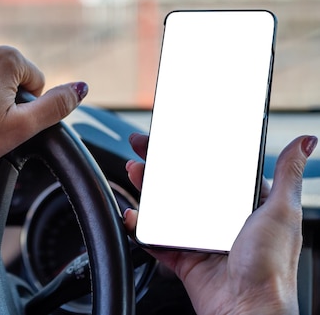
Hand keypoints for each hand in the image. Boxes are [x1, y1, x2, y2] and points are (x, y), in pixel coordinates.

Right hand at [124, 133, 316, 314]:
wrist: (248, 309)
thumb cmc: (272, 267)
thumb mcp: (282, 212)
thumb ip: (287, 175)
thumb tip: (306, 143)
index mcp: (245, 207)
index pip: (214, 171)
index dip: (192, 152)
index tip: (176, 139)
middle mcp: (222, 222)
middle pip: (185, 187)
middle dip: (162, 167)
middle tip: (144, 150)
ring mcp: (201, 240)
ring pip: (167, 209)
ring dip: (148, 190)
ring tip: (135, 173)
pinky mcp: (185, 258)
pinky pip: (157, 240)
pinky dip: (141, 227)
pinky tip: (134, 215)